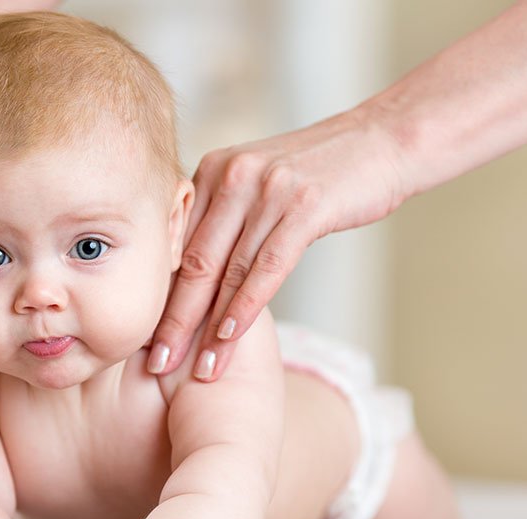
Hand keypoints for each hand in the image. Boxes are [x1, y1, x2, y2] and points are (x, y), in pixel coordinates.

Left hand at [149, 106, 407, 381]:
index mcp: (212, 171)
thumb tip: (191, 268)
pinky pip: (267, 267)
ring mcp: (268, 190)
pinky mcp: (305, 206)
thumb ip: (223, 216)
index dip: (159, 296)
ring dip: (209, 327)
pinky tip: (229, 337)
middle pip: (194, 262)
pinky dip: (246, 306)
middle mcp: (232, 176)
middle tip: (156, 363)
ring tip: (199, 369)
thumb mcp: (258, 181)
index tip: (145, 337)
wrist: (381, 140)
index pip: (177, 245)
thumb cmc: (317, 173)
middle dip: (173, 320)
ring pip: (228, 271)